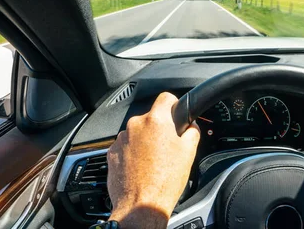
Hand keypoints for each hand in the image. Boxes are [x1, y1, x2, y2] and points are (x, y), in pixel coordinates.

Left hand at [107, 92, 199, 228]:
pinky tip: (141, 168)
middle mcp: (135, 125)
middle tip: (168, 147)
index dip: (174, 104)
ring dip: (145, 141)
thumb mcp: (188, 152)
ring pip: (137, 133)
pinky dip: (133, 153)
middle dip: (160, 129)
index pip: (166, 98)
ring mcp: (121, 139)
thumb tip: (191, 126)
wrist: (141, 206)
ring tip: (154, 161)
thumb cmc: (165, 181)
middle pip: (151, 118)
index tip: (176, 112)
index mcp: (156, 120)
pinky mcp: (111, 153)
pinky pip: (126, 146)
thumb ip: (192, 131)